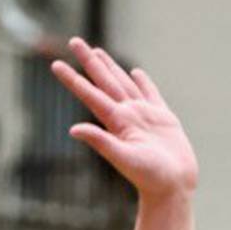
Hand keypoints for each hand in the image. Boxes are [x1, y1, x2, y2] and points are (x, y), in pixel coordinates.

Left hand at [52, 39, 197, 199]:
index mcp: (116, 122)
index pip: (90, 94)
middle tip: (74, 41)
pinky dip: (144, 83)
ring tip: (98, 52)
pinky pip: (151, 94)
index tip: (55, 65)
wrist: (175, 188)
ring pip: (124, 83)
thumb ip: (101, 142)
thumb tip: (73, 130)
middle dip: (90, 61)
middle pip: (104, 81)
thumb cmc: (151, 178)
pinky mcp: (164, 119)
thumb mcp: (124, 159)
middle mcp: (127, 115)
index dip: (73, 79)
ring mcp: (145, 115)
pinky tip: (136, 73)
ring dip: (110, 68)